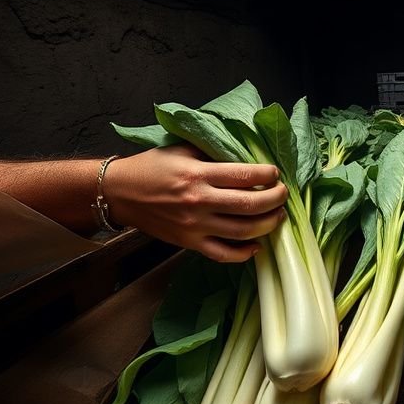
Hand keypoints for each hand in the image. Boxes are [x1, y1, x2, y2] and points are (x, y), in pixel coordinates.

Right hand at [103, 144, 287, 261]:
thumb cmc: (152, 167)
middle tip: (283, 194)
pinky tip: (256, 245)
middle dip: (275, 199)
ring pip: (242, 231)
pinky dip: (244, 253)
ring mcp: (194, 225)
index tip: (276, 173)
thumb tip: (246, 156)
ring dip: (267, 224)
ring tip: (277, 216)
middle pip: (250, 205)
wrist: (120, 192)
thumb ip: (213, 153)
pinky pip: (222, 254)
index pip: (245, 176)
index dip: (268, 175)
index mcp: (198, 173)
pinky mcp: (189, 243)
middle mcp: (199, 201)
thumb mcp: (183, 149)